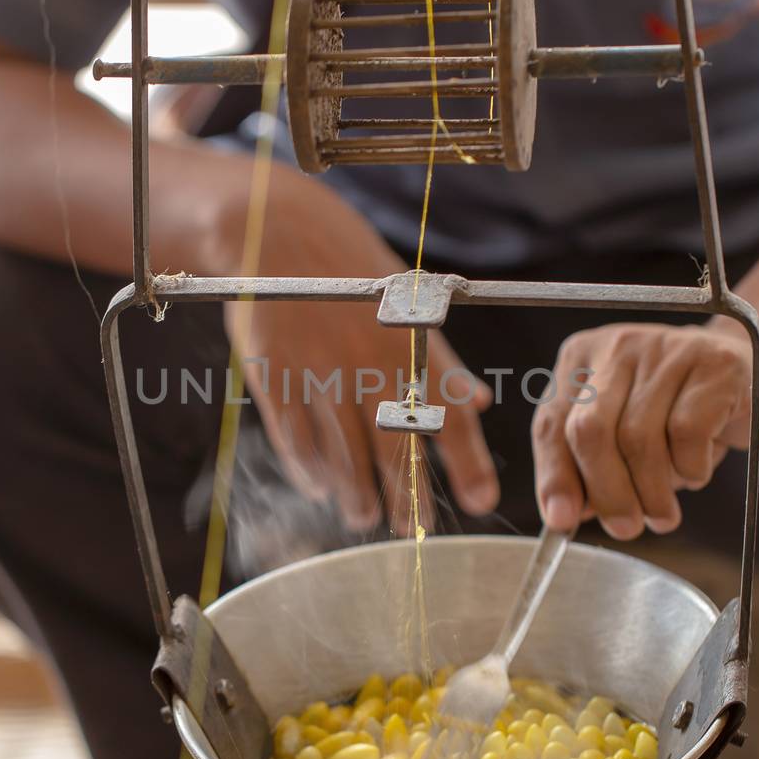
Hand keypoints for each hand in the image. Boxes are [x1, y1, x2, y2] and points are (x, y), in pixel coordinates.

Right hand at [207, 157, 499, 531]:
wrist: (277, 231)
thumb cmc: (347, 269)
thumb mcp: (405, 300)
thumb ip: (442, 358)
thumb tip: (479, 401)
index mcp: (411, 341)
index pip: (450, 412)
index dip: (469, 461)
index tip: (482, 500)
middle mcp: (372, 361)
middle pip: (398, 445)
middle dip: (409, 495)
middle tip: (413, 527)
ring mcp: (321, 371)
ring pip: (345, 452)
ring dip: (358, 493)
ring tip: (365, 516)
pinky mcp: (276, 376)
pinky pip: (296, 438)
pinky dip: (310, 470)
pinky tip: (320, 489)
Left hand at [532, 319, 758, 539]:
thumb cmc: (683, 412)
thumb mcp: (627, 435)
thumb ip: (590, 466)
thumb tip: (562, 515)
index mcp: (583, 358)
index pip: (552, 423)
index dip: (554, 477)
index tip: (561, 521)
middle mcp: (619, 346)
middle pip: (591, 431)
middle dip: (607, 492)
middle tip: (626, 528)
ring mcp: (667, 349)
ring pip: (639, 439)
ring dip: (652, 491)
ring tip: (663, 514)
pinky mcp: (714, 365)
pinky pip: (687, 434)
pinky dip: (690, 468)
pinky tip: (697, 470)